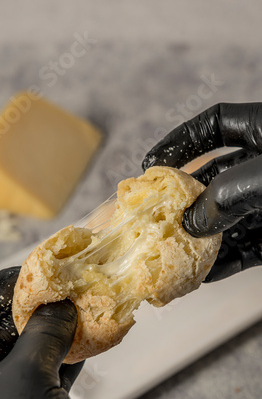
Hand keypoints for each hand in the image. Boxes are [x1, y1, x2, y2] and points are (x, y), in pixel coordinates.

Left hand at [0, 267, 82, 398]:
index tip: (22, 273)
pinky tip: (84, 343)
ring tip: (75, 311)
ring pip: (20, 355)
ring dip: (49, 334)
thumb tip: (59, 305)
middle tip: (57, 291)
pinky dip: (62, 359)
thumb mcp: (25, 378)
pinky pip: (40, 377)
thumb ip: (43, 334)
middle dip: (26, 311)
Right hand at [142, 103, 261, 280]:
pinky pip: (249, 248)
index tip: (151, 163)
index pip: (217, 124)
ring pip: (228, 217)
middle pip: (215, 178)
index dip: (181, 140)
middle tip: (157, 217)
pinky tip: (204, 274)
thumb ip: (227, 194)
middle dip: (185, 199)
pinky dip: (226, 261)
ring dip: (201, 236)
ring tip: (172, 252)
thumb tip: (191, 222)